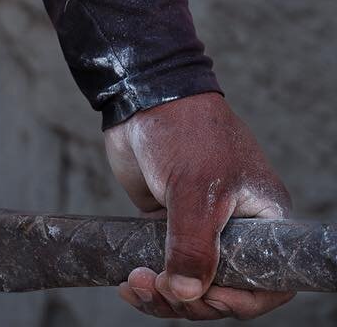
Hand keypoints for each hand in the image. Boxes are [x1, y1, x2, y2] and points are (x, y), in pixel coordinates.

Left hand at [104, 93, 292, 318]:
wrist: (140, 95)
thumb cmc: (183, 131)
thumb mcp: (195, 190)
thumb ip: (193, 246)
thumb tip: (185, 294)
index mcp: (264, 220)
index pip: (267, 282)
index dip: (240, 300)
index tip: (206, 296)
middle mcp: (237, 229)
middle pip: (223, 291)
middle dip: (189, 299)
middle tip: (157, 287)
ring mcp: (202, 229)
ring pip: (191, 285)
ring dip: (164, 296)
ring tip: (134, 284)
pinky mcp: (170, 224)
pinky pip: (166, 268)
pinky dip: (151, 282)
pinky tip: (129, 282)